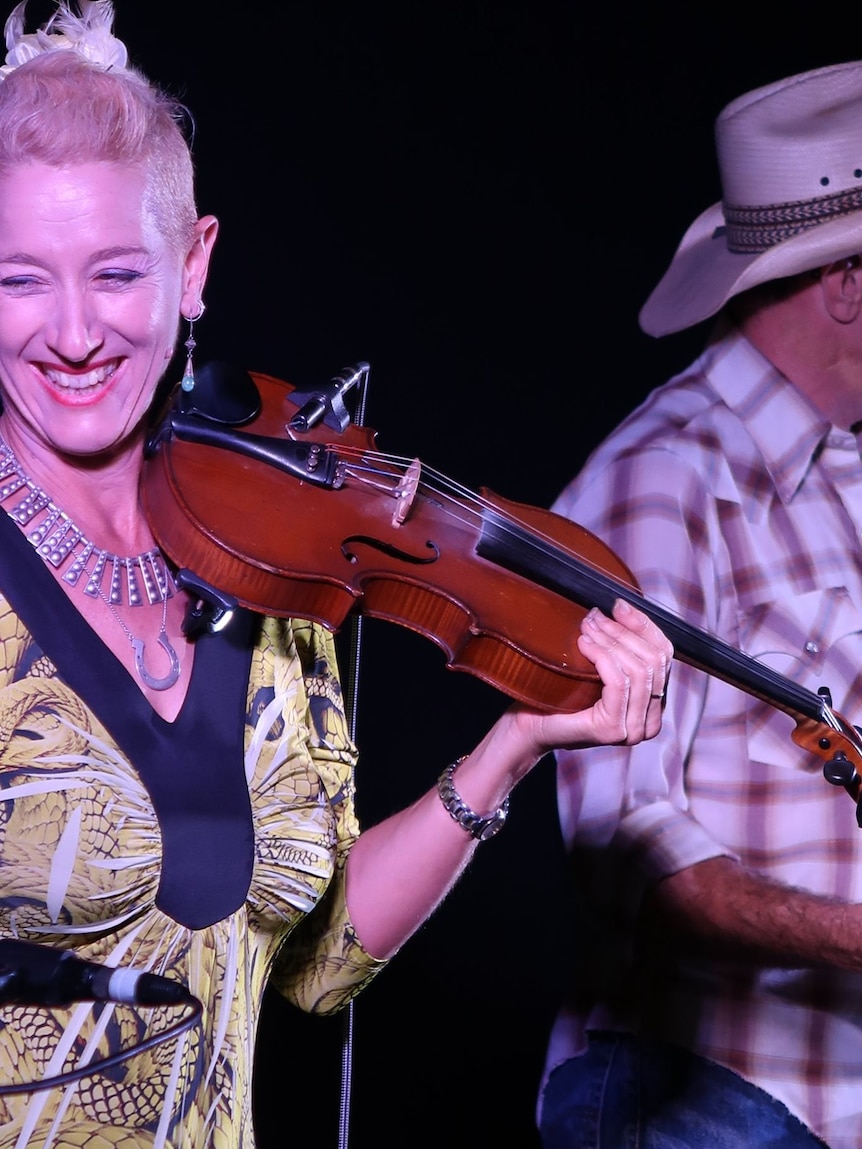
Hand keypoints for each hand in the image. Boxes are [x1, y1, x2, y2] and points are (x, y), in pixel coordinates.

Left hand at [505, 598, 672, 759]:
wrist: (530, 725)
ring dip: (611, 641)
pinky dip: (602, 657)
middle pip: (654, 661)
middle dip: (623, 632)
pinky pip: (618, 682)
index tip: (618, 605)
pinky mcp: (613, 730)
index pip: (664, 655)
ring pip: (638, 670)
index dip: (643, 625)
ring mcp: (634, 729)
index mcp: (654, 705)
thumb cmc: (559, 694)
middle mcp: (650, 722)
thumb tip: (622, 606)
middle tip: (595, 617)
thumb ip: (619, 645)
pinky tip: (585, 645)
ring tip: (587, 627)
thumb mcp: (597, 664)